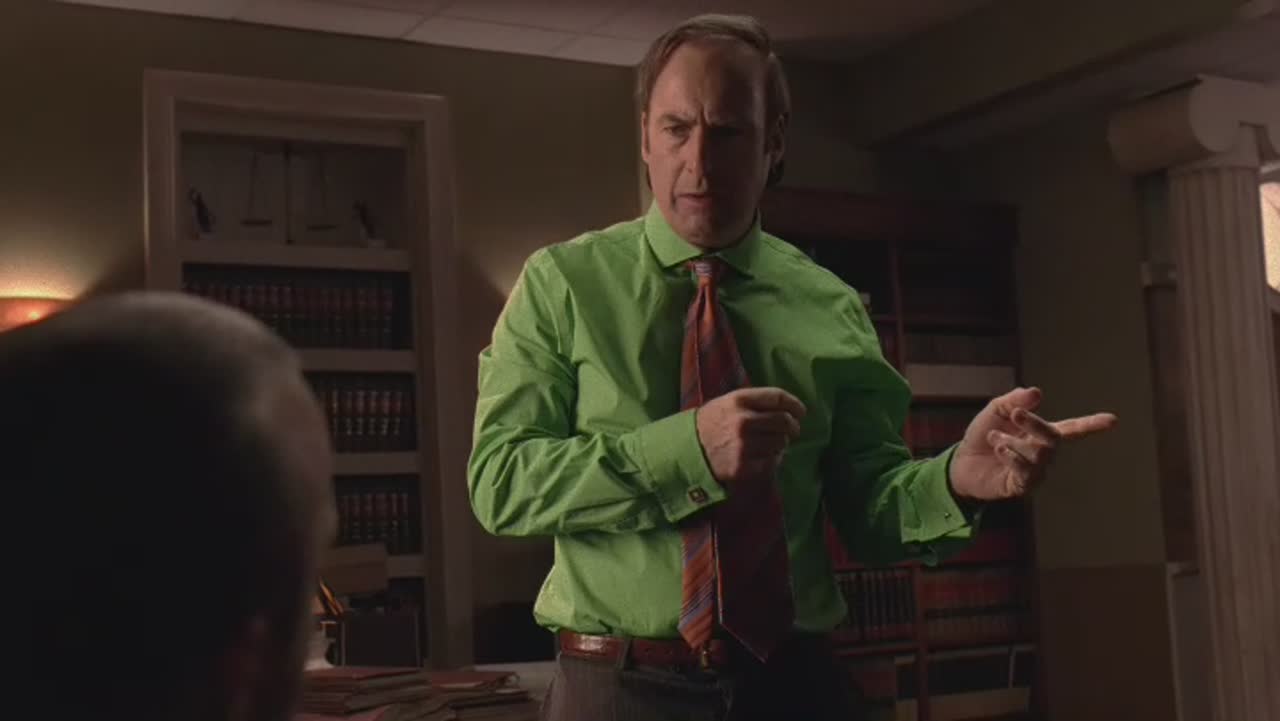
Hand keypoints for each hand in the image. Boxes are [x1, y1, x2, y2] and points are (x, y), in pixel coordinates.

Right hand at [695, 387, 805, 484]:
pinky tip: (764, 456)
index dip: (794, 404)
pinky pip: (773, 461)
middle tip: (792, 430)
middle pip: (784, 421)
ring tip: (770, 443)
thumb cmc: (711, 424)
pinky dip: (774, 459)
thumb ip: (755, 402)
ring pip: (781, 442)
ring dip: (780, 443)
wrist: (687, 450)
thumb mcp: (727, 403)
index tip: (800, 411)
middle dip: (793, 426)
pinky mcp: (743, 466)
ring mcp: (744, 445)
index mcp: (739, 400)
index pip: (778, 398)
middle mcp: (743, 421)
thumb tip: (788, 409)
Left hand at [949, 387, 1116, 500]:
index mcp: (1041, 434)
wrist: (961, 462)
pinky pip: (1026, 471)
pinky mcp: (1022, 486)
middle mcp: (1044, 454)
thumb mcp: (995, 412)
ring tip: (995, 437)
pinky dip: (1011, 456)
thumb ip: (1014, 400)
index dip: (1092, 425)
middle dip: (1035, 424)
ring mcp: (1035, 472)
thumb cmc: (983, 436)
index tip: (1113, 420)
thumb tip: (1037, 392)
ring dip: (1013, 442)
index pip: (1072, 429)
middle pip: (1053, 438)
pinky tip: (999, 449)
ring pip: (1038, 455)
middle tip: (1015, 414)